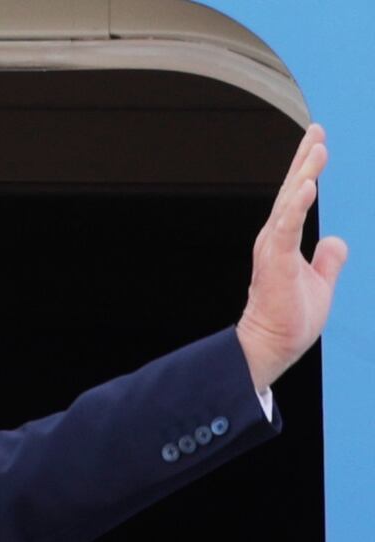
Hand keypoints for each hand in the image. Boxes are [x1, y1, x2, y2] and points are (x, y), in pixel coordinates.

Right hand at [236, 123, 347, 390]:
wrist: (271, 344)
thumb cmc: (290, 318)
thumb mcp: (320, 283)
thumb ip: (328, 260)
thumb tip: (337, 241)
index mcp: (283, 240)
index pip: (297, 197)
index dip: (308, 168)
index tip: (317, 141)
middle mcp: (275, 238)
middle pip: (292, 190)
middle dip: (306, 159)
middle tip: (318, 130)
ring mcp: (273, 247)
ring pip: (290, 202)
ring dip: (304, 173)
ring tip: (318, 149)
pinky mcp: (276, 260)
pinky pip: (287, 226)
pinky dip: (297, 204)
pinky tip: (308, 184)